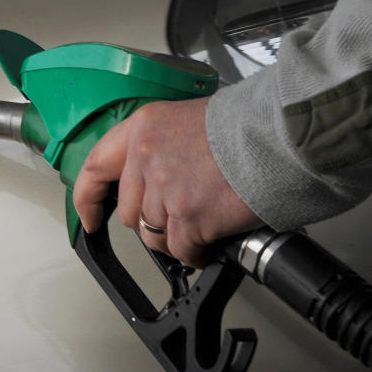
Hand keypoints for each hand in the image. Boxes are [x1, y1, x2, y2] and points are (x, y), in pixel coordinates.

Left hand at [72, 98, 261, 266]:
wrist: (283, 135)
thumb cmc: (250, 124)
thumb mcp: (189, 119)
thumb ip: (162, 147)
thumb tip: (155, 176)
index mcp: (142, 128)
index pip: (95, 168)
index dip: (88, 198)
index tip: (89, 217)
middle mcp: (146, 157)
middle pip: (129, 212)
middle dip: (152, 220)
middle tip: (181, 214)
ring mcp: (165, 190)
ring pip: (152, 235)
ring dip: (176, 237)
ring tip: (202, 223)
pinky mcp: (188, 217)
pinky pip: (179, 249)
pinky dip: (194, 252)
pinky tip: (211, 240)